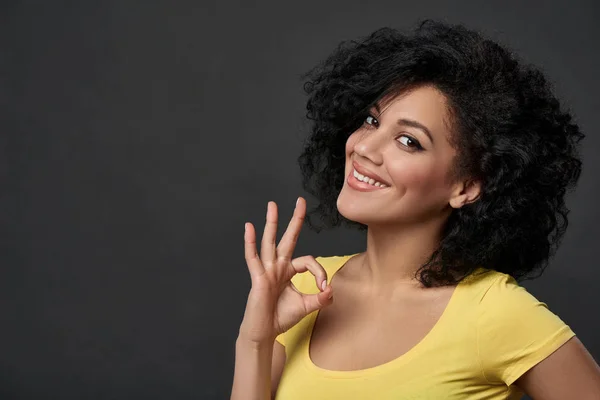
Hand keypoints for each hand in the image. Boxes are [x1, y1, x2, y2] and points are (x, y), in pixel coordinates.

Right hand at [238, 197, 333, 344]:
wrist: (265, 332)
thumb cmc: (282, 318)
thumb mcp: (307, 306)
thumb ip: (320, 298)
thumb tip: (331, 290)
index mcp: (288, 271)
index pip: (308, 261)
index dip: (319, 271)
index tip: (324, 288)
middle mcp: (277, 266)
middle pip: (287, 238)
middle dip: (295, 220)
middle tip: (300, 201)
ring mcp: (267, 270)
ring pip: (270, 242)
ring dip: (271, 223)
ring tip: (272, 205)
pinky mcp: (258, 278)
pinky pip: (253, 257)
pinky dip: (250, 242)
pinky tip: (249, 227)